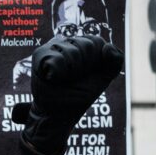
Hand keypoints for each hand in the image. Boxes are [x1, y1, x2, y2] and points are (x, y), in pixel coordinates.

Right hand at [15, 36, 122, 154]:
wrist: (58, 112)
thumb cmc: (79, 95)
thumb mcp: (104, 78)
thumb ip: (115, 61)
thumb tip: (107, 47)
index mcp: (84, 44)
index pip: (97, 42)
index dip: (96, 61)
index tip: (87, 74)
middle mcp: (68, 41)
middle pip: (87, 45)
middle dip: (85, 67)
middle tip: (74, 78)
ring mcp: (53, 46)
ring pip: (72, 53)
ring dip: (71, 72)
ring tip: (63, 79)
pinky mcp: (40, 54)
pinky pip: (55, 59)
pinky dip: (58, 73)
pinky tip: (52, 78)